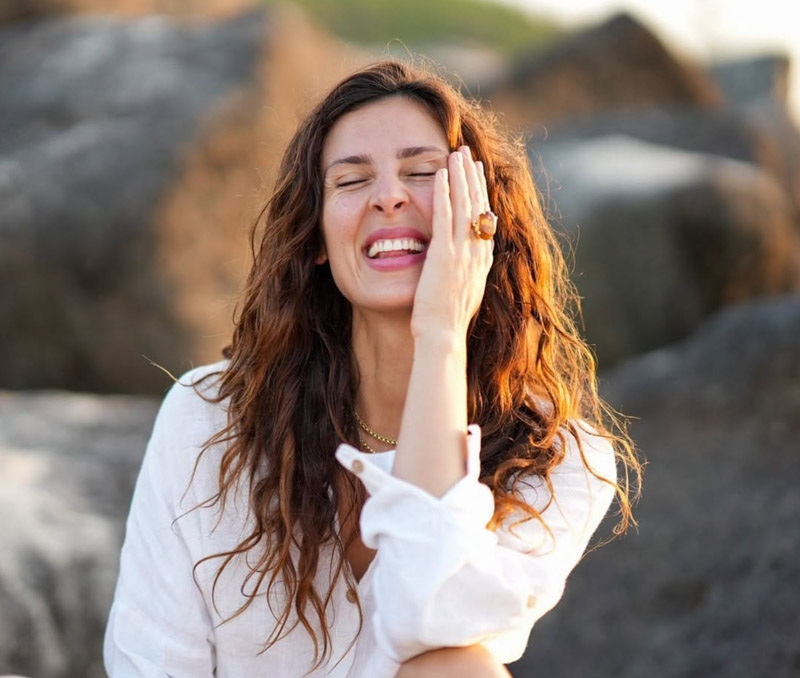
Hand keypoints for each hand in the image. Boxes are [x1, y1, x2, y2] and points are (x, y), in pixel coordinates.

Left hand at [410, 146, 493, 340]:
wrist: (442, 337)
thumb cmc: (446, 324)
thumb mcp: (462, 293)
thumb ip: (464, 274)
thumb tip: (462, 267)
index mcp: (481, 261)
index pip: (484, 219)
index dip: (481, 194)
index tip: (477, 174)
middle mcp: (477, 253)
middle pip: (478, 205)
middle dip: (472, 177)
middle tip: (467, 154)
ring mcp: (462, 253)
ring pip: (464, 205)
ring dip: (460, 176)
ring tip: (455, 153)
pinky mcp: (444, 255)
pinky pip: (444, 216)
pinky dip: (443, 192)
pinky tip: (439, 173)